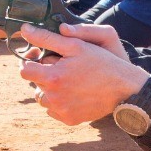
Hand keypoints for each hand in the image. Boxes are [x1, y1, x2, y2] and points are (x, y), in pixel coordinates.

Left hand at [18, 23, 145, 124]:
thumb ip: (47, 38)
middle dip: (45, 75)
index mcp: (53, 77)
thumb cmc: (102, 64)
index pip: (25, 70)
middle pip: (34, 84)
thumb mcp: (76, 46)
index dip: (32, 62)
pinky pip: (54, 111)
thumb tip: (24, 30)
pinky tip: (74, 95)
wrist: (125, 89)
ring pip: (43, 99)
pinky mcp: (69, 120)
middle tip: (64, 70)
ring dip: (50, 90)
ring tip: (69, 83)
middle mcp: (54, 97)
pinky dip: (60, 103)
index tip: (44, 59)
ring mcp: (61, 111)